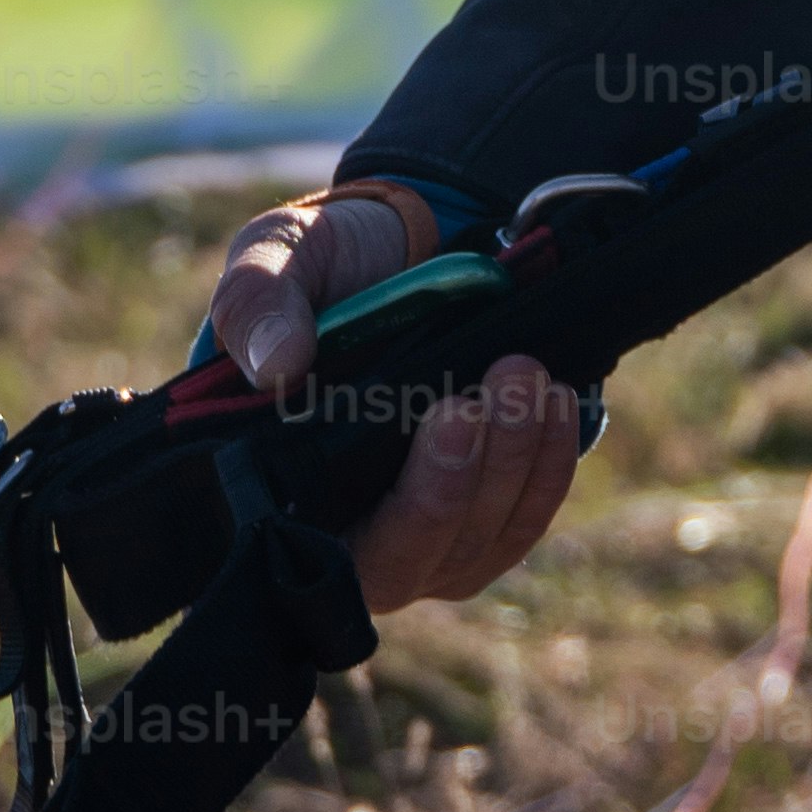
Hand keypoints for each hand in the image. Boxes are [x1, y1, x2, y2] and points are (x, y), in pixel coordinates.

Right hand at [202, 187, 582, 613]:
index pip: (324, 555)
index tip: (444, 418)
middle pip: (415, 554)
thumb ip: (254, 303)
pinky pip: (521, 520)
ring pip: (478, 540)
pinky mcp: (479, 517)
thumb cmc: (316, 270)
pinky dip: (547, 467)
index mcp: (279, 489)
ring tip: (525, 377)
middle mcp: (351, 532)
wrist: (389, 255)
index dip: (392, 512)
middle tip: (484, 396)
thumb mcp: (272, 257)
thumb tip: (278, 367)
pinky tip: (556, 404)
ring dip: (513, 463)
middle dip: (457, 479)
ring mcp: (423, 535)